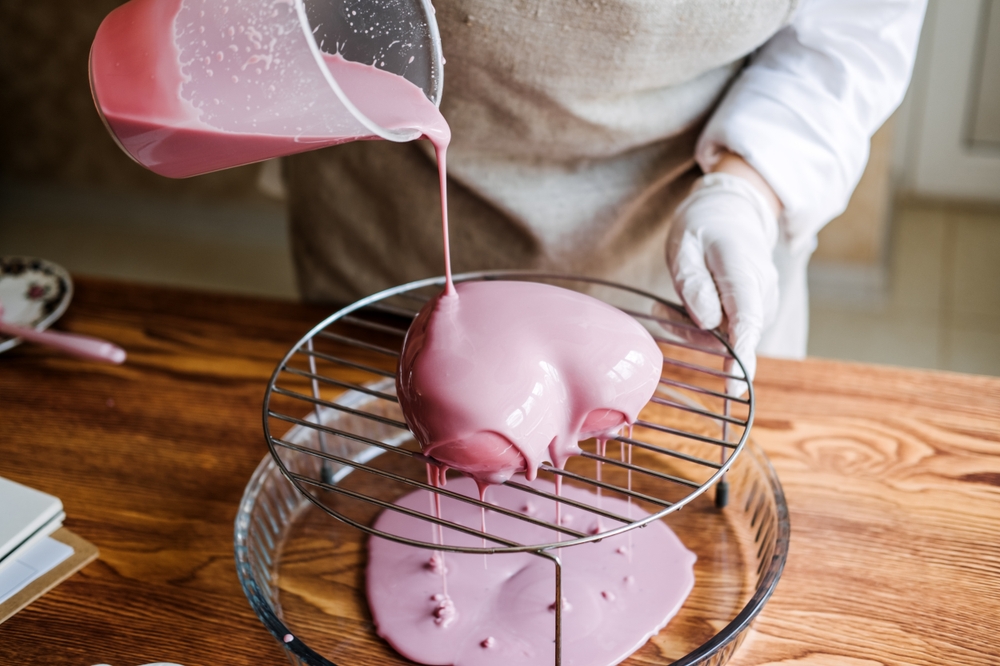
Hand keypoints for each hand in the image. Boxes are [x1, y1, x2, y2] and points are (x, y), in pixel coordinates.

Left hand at [666, 171, 779, 395]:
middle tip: (661, 310)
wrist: (731, 210)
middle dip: (695, 334)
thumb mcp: (685, 246)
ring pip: (727, 335)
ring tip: (664, 304)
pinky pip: (727, 328)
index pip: (747, 322)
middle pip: (733, 335)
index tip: (735, 386)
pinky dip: (702, 323)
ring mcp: (761, 301)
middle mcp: (761, 292)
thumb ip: (693, 283)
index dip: (740, 356)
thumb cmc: (704, 226)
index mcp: (744, 273)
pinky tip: (680, 307)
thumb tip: (706, 321)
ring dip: (693, 327)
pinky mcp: (753, 308)